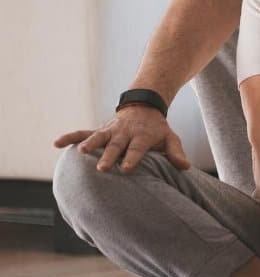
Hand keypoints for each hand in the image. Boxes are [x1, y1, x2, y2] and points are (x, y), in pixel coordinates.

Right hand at [52, 104, 190, 172]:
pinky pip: (82, 133)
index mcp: (142, 136)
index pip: (137, 149)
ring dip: (89, 145)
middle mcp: (124, 133)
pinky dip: (70, 137)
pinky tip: (56, 143)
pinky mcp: (99, 130)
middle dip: (109, 156)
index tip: (127, 168)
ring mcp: (110, 131)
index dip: (132, 158)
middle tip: (103, 167)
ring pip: (98, 137)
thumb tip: (185, 167)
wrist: (144, 107)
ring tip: (80, 153)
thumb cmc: (157, 130)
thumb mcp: (170, 138)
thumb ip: (175, 153)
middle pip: (116, 145)